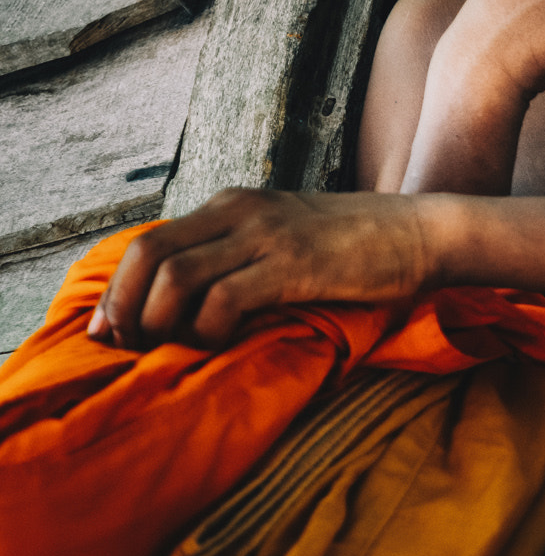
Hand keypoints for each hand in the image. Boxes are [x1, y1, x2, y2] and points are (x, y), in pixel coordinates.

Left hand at [89, 189, 435, 349]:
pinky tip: (224, 345)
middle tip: (128, 348)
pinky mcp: (294, 265)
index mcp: (233, 204)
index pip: (148, 241)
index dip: (118, 290)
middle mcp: (240, 212)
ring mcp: (267, 236)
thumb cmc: (359, 245)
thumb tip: (188, 301)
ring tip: (176, 350)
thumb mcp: (286, 234)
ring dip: (162, 323)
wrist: (423, 231)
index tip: (111, 330)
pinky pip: (224, 300)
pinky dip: (210, 332)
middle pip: (147, 255)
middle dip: (125, 308)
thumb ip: (241, 253)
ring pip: (175, 278)